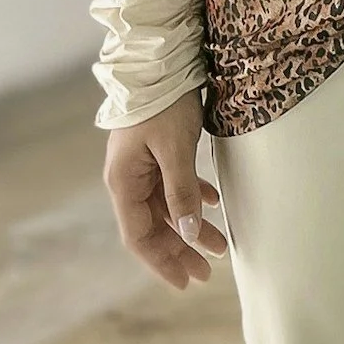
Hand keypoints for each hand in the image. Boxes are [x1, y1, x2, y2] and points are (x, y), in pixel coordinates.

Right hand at [103, 90, 228, 288]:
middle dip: (179, 250)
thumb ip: (180, 192)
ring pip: (167, 206)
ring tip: (220, 244)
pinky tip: (214, 202)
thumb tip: (187, 233)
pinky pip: (174, 183)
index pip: (139, 236)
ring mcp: (142, 165)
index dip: (162, 261)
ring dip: (191, 225)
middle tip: (207, 271)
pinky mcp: (157, 150)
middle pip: (153, 226)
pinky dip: (193, 195)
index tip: (186, 281)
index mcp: (124, 183)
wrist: (157, 61)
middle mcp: (128, 178)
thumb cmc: (163, 104)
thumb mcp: (175, 149)